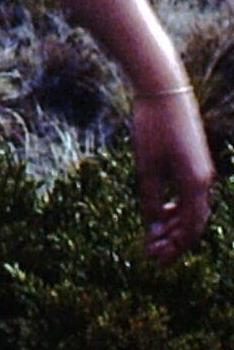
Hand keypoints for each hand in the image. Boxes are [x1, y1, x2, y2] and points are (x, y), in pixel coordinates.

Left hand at [129, 84, 214, 262]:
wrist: (164, 89)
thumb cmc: (153, 125)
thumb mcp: (146, 165)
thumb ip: (150, 198)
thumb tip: (152, 228)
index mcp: (194, 183)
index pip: (190, 228)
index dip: (174, 247)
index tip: (155, 259)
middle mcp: (203, 179)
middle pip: (193, 222)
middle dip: (174, 241)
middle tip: (153, 255)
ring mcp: (201, 170)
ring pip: (192, 209)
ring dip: (174, 226)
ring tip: (153, 237)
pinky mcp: (194, 161)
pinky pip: (189, 194)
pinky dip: (176, 208)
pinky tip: (159, 214)